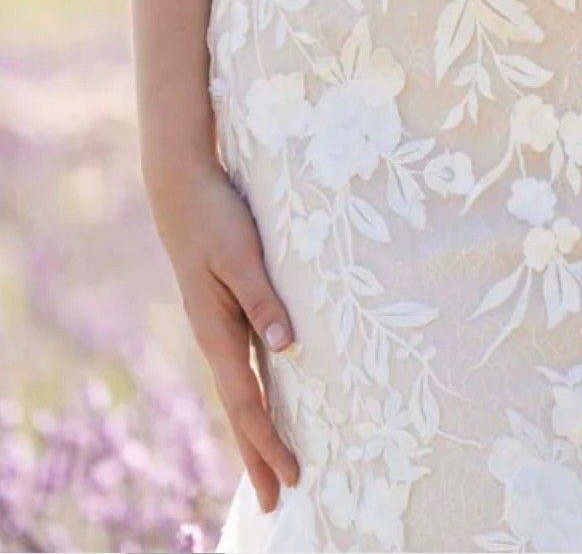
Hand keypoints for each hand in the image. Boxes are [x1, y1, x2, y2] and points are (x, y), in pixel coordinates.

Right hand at [148, 154, 301, 515]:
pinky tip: (262, 400)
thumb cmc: (216, 216)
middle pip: (239, 410)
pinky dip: (252, 397)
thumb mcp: (243, 255)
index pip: (248, 403)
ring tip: (269, 466)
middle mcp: (214, 338)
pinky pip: (239, 369)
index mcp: (218, 332)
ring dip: (255, 431)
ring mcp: (215, 327)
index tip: (292, 477)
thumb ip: (265, 300)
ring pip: (238, 392)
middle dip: (259, 455)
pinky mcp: (221, 312)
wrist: (181, 186)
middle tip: (277, 501)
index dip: (270, 443)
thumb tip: (289, 349)